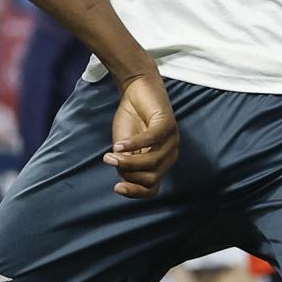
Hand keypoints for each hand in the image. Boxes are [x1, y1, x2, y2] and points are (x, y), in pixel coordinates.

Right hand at [104, 73, 178, 197]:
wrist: (136, 89)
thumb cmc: (130, 119)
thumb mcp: (124, 147)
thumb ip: (126, 163)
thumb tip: (125, 178)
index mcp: (160, 164)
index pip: (152, 189)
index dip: (136, 193)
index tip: (116, 188)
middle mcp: (170, 155)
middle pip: (151, 178)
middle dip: (128, 173)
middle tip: (109, 161)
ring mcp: (172, 140)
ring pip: (152, 162)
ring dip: (128, 161)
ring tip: (110, 154)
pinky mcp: (168, 124)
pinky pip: (152, 140)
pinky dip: (134, 144)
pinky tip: (118, 144)